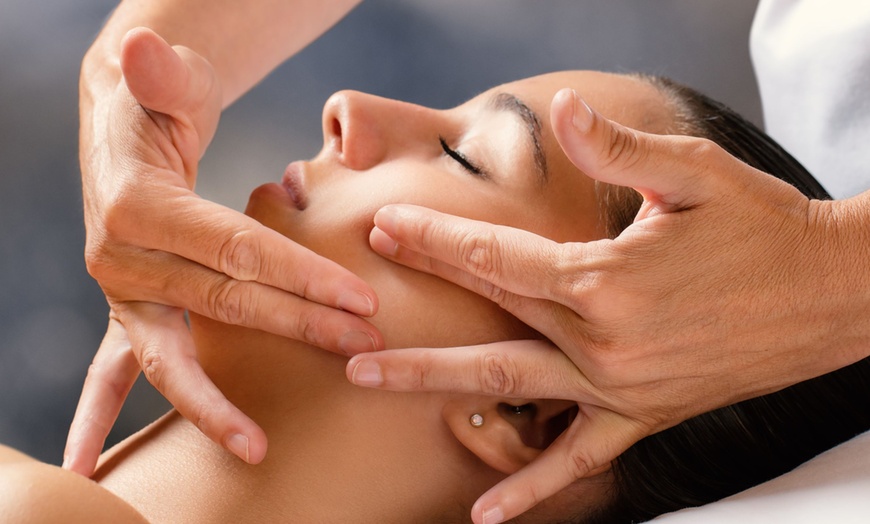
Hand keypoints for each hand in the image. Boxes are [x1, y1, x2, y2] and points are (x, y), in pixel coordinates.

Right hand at [65, 28, 382, 474]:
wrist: (126, 133)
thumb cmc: (160, 103)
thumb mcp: (166, 82)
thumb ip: (162, 74)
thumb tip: (144, 48)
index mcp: (138, 207)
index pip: (234, 250)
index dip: (297, 275)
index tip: (359, 299)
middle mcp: (122, 258)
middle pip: (226, 303)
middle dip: (299, 326)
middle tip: (365, 345)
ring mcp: (123, 293)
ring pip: (184, 352)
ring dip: (226, 397)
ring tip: (260, 446)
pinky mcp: (132, 312)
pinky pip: (127, 371)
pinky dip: (124, 414)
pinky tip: (112, 460)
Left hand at [346, 89, 857, 521]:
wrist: (831, 294)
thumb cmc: (763, 227)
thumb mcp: (694, 174)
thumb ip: (619, 148)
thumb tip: (564, 107)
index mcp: (604, 279)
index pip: (496, 256)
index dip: (434, 237)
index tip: (385, 225)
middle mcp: (601, 340)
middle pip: (487, 317)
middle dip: (418, 301)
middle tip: (352, 303)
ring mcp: (618, 387)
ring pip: (507, 387)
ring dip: (434, 383)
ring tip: (368, 380)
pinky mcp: (642, 415)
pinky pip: (577, 458)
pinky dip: (532, 488)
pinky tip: (488, 516)